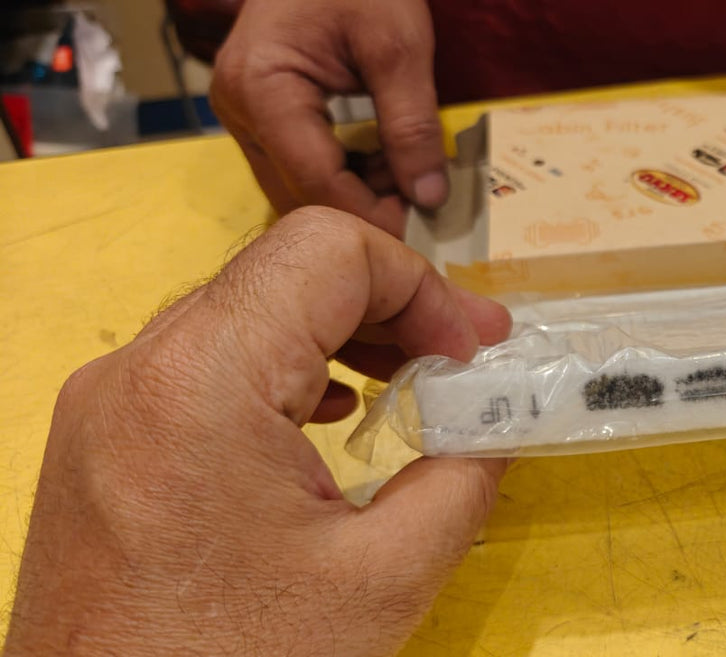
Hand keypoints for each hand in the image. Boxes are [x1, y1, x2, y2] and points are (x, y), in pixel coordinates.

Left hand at [5, 208, 511, 654]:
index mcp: (201, 382)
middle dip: (393, 306)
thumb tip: (501, 421)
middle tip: (466, 361)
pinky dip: (284, 368)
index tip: (474, 351)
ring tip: (409, 385)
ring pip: (245, 308)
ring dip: (341, 333)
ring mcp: (109, 405)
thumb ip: (465, 476)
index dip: (424, 286)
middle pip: (286, 270)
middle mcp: (137, 372)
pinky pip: (205, 361)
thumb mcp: (385, 580)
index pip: (327, 250)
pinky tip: (328, 416)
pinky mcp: (105, 441)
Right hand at [211, 0, 445, 235]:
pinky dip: (342, 173)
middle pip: (298, 191)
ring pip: (296, 185)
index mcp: (261, 86)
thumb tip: (429, 197)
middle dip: (361, 207)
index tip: (420, 232)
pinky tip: (384, 162)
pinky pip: (297, 164)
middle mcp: (237, 107)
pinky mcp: (258, 114)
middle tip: (421, 207)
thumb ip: (412, 124)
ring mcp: (242, 113)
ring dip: (353, 194)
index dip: (369, 215)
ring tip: (407, 176)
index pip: (314, 179)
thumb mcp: (399, 46)